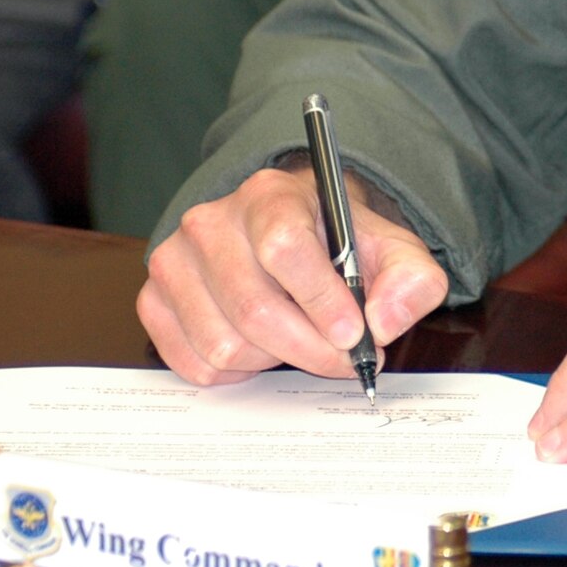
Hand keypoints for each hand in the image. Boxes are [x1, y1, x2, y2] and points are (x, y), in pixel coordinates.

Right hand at [139, 163, 449, 385]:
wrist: (298, 234)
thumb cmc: (342, 244)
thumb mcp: (393, 251)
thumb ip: (411, 281)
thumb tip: (384, 322)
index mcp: (270, 195)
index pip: (284, 248)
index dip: (320, 300)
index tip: (354, 334)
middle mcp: (211, 222)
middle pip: (255, 308)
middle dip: (310, 347)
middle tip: (344, 358)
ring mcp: (174, 262)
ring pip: (225, 345)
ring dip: (274, 358)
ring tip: (299, 337)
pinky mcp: (155, 301)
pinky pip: (194, 364)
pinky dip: (237, 371)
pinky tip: (261, 345)